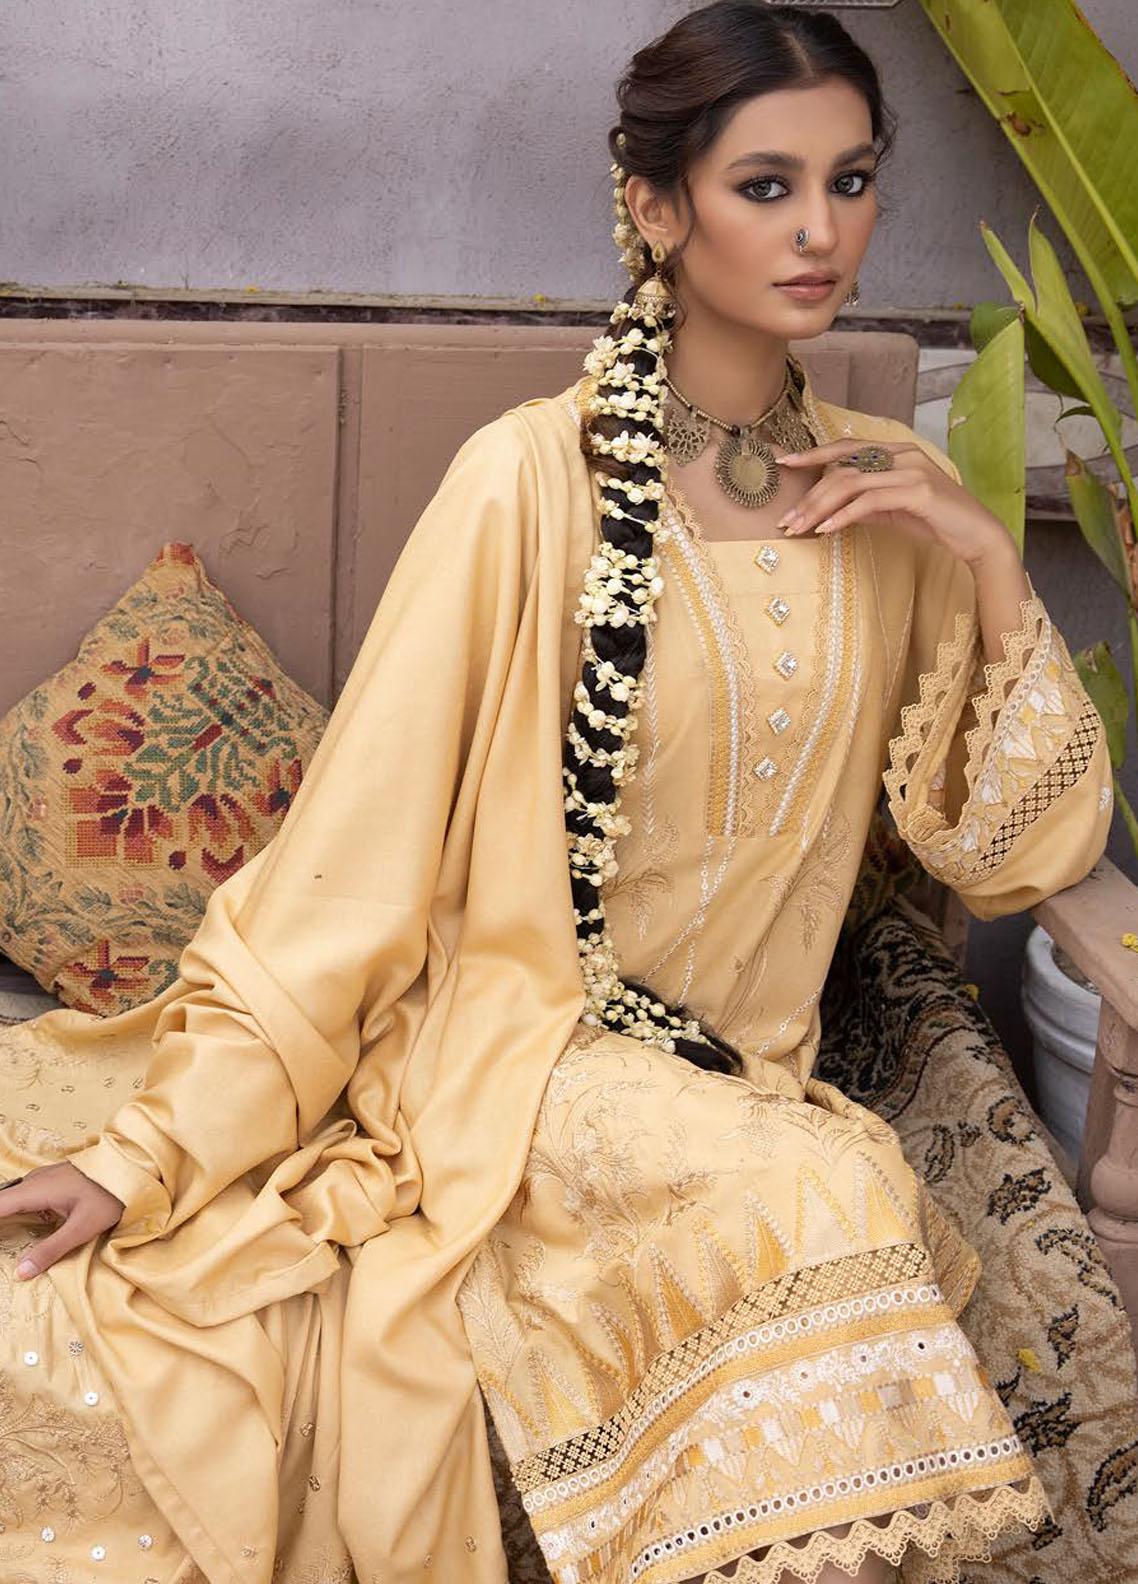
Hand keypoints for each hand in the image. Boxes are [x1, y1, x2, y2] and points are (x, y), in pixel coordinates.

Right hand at [0, 1162, 123, 1278]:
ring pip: (11, 1196)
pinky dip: (13, 1207)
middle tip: (1, 1241)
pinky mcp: (51, 1180)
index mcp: (36, 1190)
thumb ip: (51, 1250)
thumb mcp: (82, 1227)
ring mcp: (43, 1177)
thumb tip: (20, 1273)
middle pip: (1, 1200)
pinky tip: (15, 1221)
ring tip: (4, 1233)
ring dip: (3, 1213)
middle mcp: (34, 1180)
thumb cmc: (110, 1195)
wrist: (132, 1166)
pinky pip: (23, 1194)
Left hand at [773, 438, 1012, 568]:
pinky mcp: (918, 492)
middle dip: (809, 495)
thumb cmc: (938, 522)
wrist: (978, 536)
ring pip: (850, 483)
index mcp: (898, 452)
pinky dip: (843, 516)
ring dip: (818, 508)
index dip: (814, 454)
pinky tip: (826, 530)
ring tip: (799, 528)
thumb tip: (835, 509)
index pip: (848, 448)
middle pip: (842, 468)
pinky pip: (869, 501)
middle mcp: (903, 454)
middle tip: (786, 520)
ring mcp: (911, 471)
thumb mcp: (895, 510)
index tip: (785, 463)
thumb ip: (868, 503)